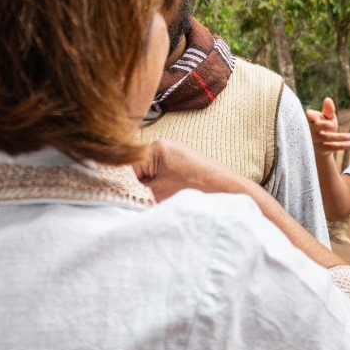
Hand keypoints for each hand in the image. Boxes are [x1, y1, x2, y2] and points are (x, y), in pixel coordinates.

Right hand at [135, 138, 256, 203]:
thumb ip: (137, 191)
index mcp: (156, 148)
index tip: (124, 200)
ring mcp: (174, 155)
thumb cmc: (199, 187)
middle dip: (140, 189)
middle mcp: (164, 147)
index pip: (128, 168)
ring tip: (161, 200)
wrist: (228, 191)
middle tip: (145, 202)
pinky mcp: (182, 165)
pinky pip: (163, 177)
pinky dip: (163, 190)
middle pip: (139, 171)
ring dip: (152, 191)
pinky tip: (169, 198)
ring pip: (151, 176)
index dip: (125, 187)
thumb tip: (121, 194)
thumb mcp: (159, 192)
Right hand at [305, 97, 349, 158]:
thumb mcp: (327, 118)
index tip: (310, 113)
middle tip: (332, 124)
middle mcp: (310, 130)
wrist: (322, 146)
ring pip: (327, 138)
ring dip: (340, 137)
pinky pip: (331, 147)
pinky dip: (341, 145)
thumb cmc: (324, 127)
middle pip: (316, 127)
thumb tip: (328, 99)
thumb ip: (328, 110)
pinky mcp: (320, 149)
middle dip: (323, 125)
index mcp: (311, 120)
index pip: (308, 116)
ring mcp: (314, 141)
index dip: (309, 115)